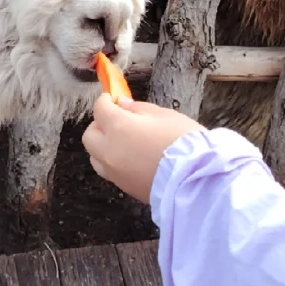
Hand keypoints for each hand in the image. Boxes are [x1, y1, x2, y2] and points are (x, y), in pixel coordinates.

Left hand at [82, 93, 201, 201]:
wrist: (194, 179)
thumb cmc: (182, 141)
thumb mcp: (165, 115)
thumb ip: (139, 109)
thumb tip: (124, 106)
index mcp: (118, 127)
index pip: (100, 109)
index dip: (106, 101)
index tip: (114, 98)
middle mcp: (109, 150)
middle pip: (90, 135)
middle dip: (100, 124)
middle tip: (117, 119)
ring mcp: (114, 171)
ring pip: (95, 155)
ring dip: (103, 145)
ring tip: (123, 141)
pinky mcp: (123, 186)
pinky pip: (108, 170)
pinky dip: (112, 161)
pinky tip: (131, 157)